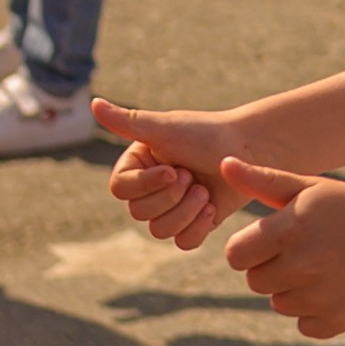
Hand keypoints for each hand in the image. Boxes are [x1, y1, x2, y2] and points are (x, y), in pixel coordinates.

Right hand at [97, 103, 239, 250]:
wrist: (251, 149)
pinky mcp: (194, 224)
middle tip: (193, 175)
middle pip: (139, 213)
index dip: (145, 185)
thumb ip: (128, 122)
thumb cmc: (207, 133)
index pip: (120, 190)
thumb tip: (93, 103)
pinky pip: (183, 242)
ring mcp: (172, 208)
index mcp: (139, 165)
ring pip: (159, 230)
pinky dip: (198, 227)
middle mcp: (151, 188)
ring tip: (205, 190)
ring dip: (186, 210)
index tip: (172, 168)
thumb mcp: (165, 128)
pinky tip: (212, 207)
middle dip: (170, 196)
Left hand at [226, 160, 344, 341]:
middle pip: (256, 282)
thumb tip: (223, 164)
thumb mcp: (305, 188)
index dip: (250, 248)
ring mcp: (322, 296)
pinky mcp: (338, 319)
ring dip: (294, 289)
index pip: (235, 256)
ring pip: (279, 304)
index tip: (271, 239)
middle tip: (304, 250)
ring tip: (323, 266)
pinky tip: (335, 286)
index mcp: (289, 230)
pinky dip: (315, 311)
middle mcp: (303, 266)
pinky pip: (304, 324)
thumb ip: (261, 180)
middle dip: (272, 267)